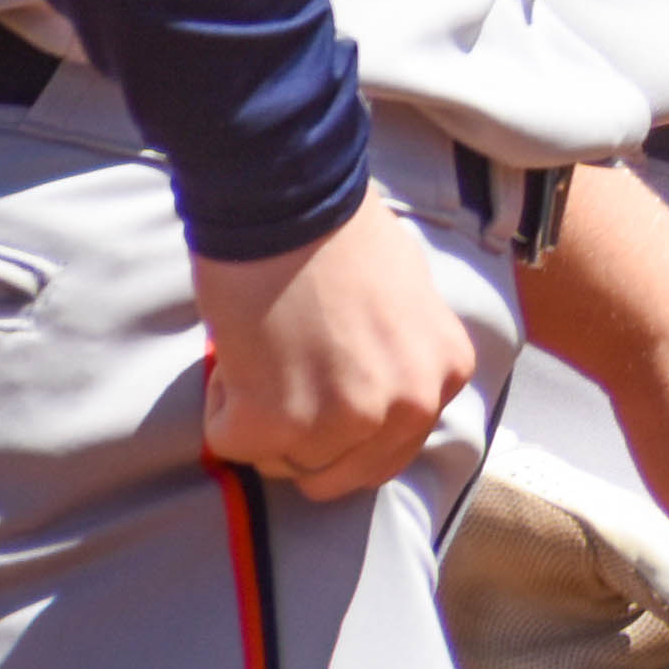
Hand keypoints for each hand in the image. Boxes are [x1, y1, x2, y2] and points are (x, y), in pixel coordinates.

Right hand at [195, 189, 479, 504]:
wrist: (292, 197)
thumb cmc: (343, 233)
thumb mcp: (410, 300)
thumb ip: (403, 356)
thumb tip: (373, 388)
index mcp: (446, 372)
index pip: (390, 448)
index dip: (345, 424)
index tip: (319, 388)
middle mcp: (409, 405)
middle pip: (340, 471)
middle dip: (304, 437)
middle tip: (282, 379)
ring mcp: (345, 419)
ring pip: (283, 461)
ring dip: (262, 416)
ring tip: (265, 349)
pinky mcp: (277, 423)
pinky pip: (231, 443)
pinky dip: (222, 405)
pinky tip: (239, 351)